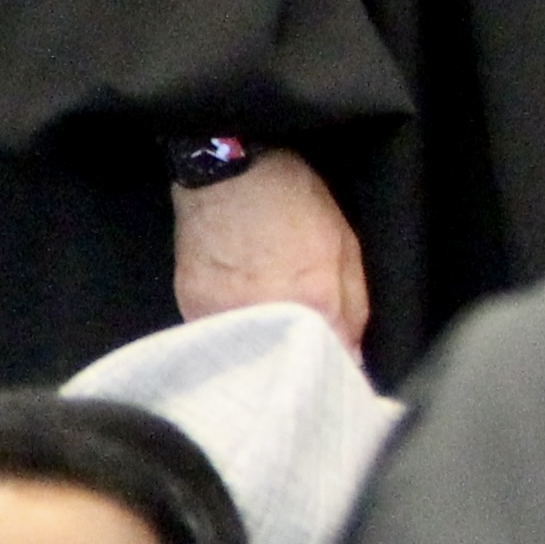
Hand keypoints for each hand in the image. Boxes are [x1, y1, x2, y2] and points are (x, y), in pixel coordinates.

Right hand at [175, 147, 366, 354]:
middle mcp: (267, 314)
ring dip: (262, 352)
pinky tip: (239, 314)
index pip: (333, 361)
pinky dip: (231, 334)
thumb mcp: (345, 248)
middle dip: (298, 364)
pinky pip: (216, 337)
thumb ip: (352, 310)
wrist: (231, 173)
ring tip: (267, 331)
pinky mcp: (192, 308)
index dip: (338, 367)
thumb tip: (352, 358)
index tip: (337, 370)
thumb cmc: (293, 202)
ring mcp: (223, 313)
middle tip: (300, 352)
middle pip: (287, 365)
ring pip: (249, 357)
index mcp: (314, 300)